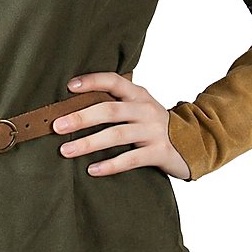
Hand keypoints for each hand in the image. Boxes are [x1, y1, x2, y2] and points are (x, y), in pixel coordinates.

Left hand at [52, 71, 191, 179]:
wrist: (194, 142)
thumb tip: (73, 108)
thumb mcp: (138, 108)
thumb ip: (116, 104)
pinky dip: (110, 165)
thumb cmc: (153, 125)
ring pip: (116, 135)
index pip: (114, 80)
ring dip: (89, 143)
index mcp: (138, 94)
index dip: (92, 81)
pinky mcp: (159, 152)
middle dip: (81, 117)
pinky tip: (92, 170)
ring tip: (66, 150)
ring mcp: (153, 131)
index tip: (69, 86)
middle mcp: (145, 109)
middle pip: (110, 109)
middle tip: (57, 126)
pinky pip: (131, 159)